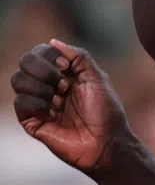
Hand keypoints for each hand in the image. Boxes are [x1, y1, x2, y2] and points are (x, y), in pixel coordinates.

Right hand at [10, 39, 129, 173]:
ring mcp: (37, 102)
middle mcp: (47, 84)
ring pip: (18, 79)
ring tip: (60, 101)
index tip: (66, 66)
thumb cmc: (106, 112)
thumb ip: (79, 57)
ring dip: (41, 87)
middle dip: (43, 70)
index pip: (41, 51)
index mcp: (63, 72)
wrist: (106, 143)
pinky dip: (38, 105)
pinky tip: (54, 114)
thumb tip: (53, 41)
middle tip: (64, 86)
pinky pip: (20, 102)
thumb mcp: (97, 79)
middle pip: (25, 62)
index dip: (49, 54)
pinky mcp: (30, 120)